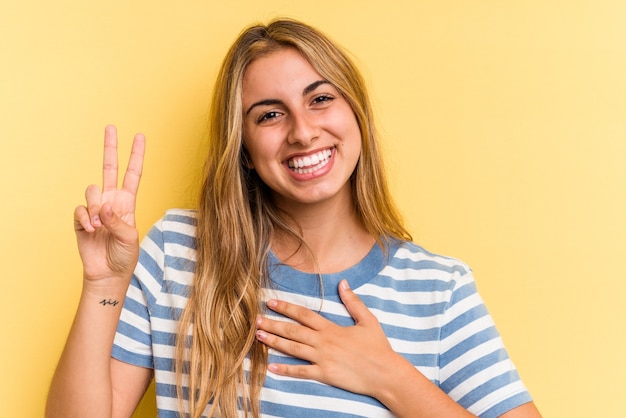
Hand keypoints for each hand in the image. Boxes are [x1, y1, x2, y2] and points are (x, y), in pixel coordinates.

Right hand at [73, 125, 145, 285]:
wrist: (108, 274)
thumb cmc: (124, 256)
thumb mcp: (130, 237)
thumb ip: (118, 220)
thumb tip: (103, 206)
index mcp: (128, 202)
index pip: (133, 174)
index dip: (136, 156)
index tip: (140, 137)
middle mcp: (111, 201)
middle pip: (109, 168)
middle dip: (111, 148)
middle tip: (111, 127)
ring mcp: (95, 208)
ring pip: (92, 191)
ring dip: (95, 208)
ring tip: (98, 226)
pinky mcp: (81, 219)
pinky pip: (80, 209)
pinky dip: (85, 219)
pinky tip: (91, 230)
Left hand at [255, 280, 405, 397]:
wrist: (385, 373)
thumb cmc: (378, 348)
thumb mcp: (368, 320)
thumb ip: (353, 302)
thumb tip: (343, 283)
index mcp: (331, 328)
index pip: (304, 315)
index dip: (286, 308)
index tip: (272, 302)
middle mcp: (323, 342)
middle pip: (293, 331)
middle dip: (274, 324)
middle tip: (256, 320)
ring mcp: (323, 359)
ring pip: (293, 349)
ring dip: (274, 342)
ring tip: (258, 336)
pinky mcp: (325, 374)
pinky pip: (301, 371)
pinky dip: (286, 369)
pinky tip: (271, 366)